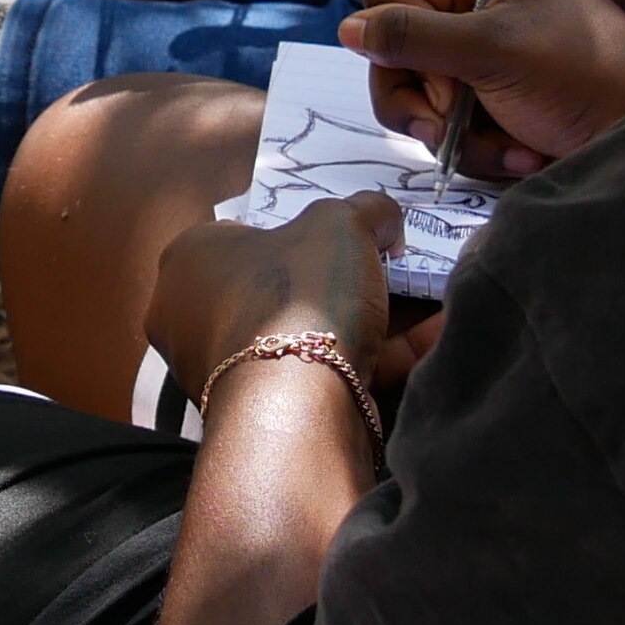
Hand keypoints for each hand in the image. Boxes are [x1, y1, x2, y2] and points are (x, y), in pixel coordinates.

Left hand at [147, 196, 401, 410]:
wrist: (297, 407)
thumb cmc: (298, 294)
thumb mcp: (340, 222)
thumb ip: (366, 209)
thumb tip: (384, 220)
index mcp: (189, 260)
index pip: (243, 234)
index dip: (299, 232)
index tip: (346, 239)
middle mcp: (192, 317)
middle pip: (280, 288)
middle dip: (340, 281)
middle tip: (389, 269)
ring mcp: (226, 372)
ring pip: (310, 335)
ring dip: (371, 320)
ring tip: (425, 301)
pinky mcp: (267, 415)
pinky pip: (330, 375)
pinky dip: (383, 356)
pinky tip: (435, 337)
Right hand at [341, 0, 624, 179]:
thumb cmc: (584, 74)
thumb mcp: (494, 50)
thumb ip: (416, 37)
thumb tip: (348, 29)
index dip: (398, 40)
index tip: (435, 76)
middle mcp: (480, 5)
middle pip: (398, 51)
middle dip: (424, 99)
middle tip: (449, 125)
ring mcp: (487, 56)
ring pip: (423, 97)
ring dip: (456, 132)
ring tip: (503, 145)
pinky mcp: (497, 101)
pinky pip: (455, 125)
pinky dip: (482, 147)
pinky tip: (523, 154)